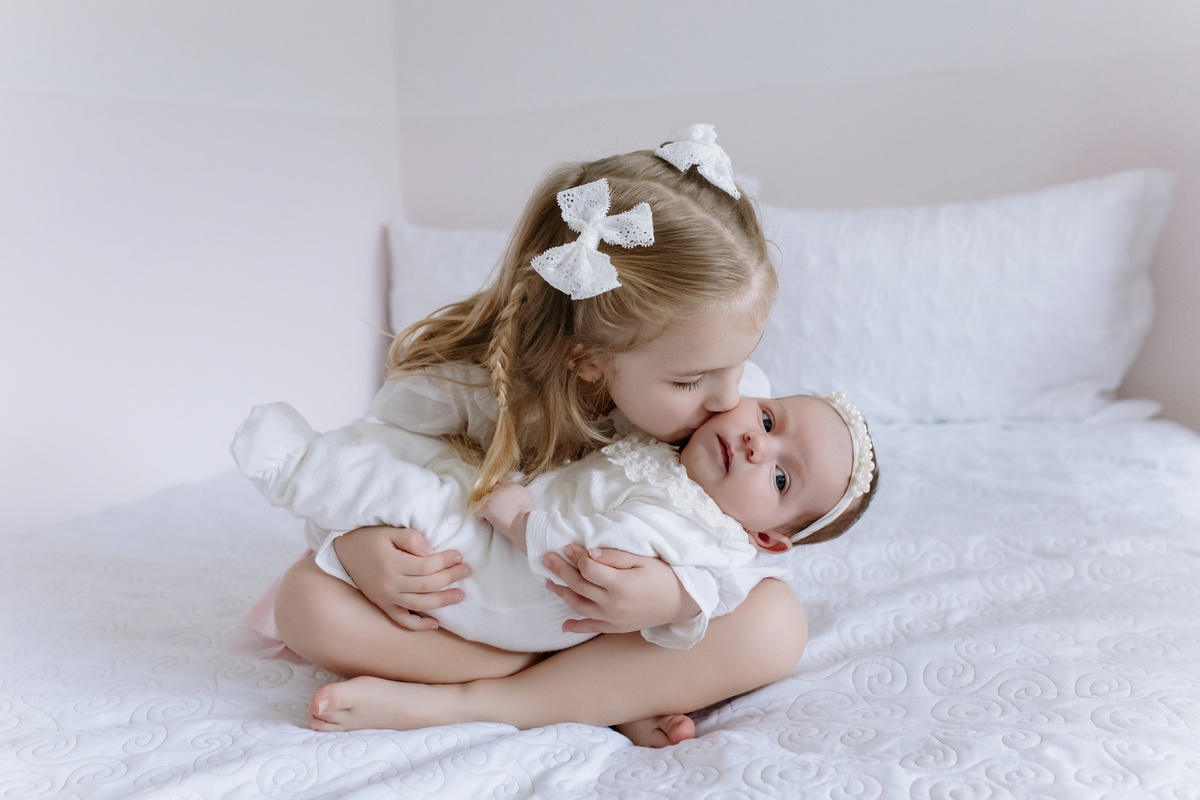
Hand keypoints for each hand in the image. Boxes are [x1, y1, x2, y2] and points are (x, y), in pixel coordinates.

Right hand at [333, 526, 470, 630]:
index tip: (458, 555)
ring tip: (460, 595)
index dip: (445, 561)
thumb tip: (430, 551)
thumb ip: (411, 539)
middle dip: (450, 578)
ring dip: (442, 601)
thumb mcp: (389, 532)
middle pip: (427, 585)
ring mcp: (386, 598)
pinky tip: (435, 623)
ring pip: (420, 604)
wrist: (342, 554)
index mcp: (392, 564)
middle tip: (467, 570)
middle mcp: (389, 585)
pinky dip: (419, 624)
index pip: (426, 566)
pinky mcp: (383, 606)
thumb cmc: (369, 539)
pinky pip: (402, 620)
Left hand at [475, 481, 533, 552]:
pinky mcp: (486, 507)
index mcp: (511, 484)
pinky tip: (489, 522)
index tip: (497, 499)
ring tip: (493, 516)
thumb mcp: (524, 497)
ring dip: (486, 508)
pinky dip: (481, 518)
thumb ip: (514, 492)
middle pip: (489, 490)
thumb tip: (507, 496)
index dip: (497, 491)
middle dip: (490, 499)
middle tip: (495, 509)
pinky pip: (477, 511)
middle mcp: (501, 488)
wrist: (524, 524)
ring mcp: (492, 497)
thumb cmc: (527, 516)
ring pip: (482, 500)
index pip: (499, 482)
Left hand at [541, 545, 700, 633]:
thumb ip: (614, 556)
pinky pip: (592, 628)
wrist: (683, 602)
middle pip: (579, 585)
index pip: (588, 568)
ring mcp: (614, 619)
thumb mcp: (643, 560)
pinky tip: (564, 624)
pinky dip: (576, 626)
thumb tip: (588, 553)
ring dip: (562, 593)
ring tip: (548, 582)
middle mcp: (613, 604)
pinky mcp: (617, 627)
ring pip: (579, 606)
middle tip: (546, 558)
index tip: (567, 545)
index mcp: (620, 584)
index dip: (576, 556)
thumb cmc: (665, 576)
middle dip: (560, 570)